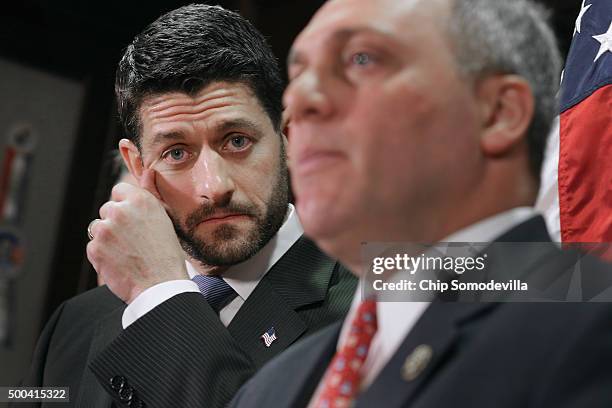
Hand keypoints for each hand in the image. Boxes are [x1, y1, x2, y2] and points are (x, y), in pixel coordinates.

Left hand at [87, 169, 187, 303]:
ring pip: (98, 227)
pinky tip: (120, 262)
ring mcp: (105, 230)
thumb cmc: (167, 255)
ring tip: (127, 252)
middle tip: (133, 240)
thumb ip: (150, 195)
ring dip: (107, 238)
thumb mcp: (164, 219)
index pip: (119, 190)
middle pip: (108, 209)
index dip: (126, 205)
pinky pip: (94, 246)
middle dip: (116, 223)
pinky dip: (103, 254)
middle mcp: (120, 211)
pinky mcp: (94, 248)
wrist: (160, 285)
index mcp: (140, 201)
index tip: (133, 219)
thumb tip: (147, 173)